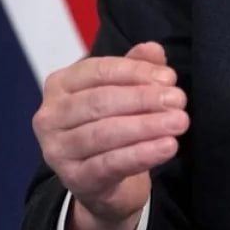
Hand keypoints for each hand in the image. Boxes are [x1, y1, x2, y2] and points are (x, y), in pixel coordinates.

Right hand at [32, 42, 188, 229]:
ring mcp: (57, 149)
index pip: (100, 71)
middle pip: (101, 101)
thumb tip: (153, 50)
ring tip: (179, 122)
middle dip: (144, 99)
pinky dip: (142, 154)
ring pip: (105, 133)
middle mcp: (51, 115)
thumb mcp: (123, 90)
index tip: (170, 78)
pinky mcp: (74, 178)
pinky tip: (168, 146)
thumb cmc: (110, 124)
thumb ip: (136, 66)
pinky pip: (110, 164)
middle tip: (179, 100)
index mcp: (61, 84)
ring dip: (147, 126)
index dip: (137, 72)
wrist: (101, 180)